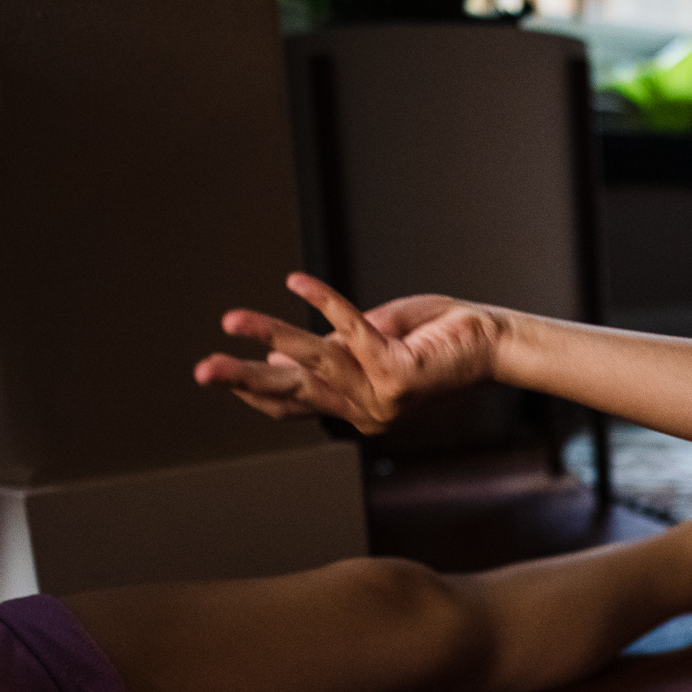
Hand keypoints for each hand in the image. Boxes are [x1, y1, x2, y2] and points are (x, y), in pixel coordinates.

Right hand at [194, 273, 503, 433]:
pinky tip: (296, 279)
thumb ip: (332, 351)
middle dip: (242, 381)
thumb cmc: (436, 338)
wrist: (491, 342)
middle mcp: (364, 412)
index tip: (220, 376)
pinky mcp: (397, 375)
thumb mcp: (372, 344)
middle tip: (200, 373)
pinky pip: (351, 331)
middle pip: (293, 396)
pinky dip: (324, 301)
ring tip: (231, 320)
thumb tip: (279, 356)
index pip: (295, 406)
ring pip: (313, 362)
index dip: (255, 392)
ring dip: (270, 335)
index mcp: (354, 408)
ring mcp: (380, 398)